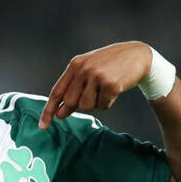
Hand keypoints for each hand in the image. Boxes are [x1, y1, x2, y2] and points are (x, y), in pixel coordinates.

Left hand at [38, 41, 152, 128]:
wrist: (137, 55)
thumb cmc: (110, 65)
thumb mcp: (88, 70)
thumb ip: (73, 88)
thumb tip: (59, 113)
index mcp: (75, 65)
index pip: (57, 92)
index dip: (48, 110)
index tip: (42, 126)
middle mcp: (83, 69)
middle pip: (70, 102)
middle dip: (75, 108)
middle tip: (90, 99)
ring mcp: (97, 76)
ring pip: (86, 106)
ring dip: (95, 104)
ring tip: (103, 91)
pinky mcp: (111, 84)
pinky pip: (103, 106)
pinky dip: (108, 103)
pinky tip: (114, 90)